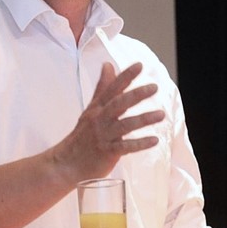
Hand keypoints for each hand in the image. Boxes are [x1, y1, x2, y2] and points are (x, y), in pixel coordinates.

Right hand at [50, 62, 164, 183]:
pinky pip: (125, 147)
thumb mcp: (92, 108)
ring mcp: (103, 136)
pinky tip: (155, 140)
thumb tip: (108, 65)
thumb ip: (103, 88)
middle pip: (118, 104)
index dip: (125, 76)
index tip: (139, 65)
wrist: (66, 162)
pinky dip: (140, 144)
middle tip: (154, 87)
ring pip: (124, 125)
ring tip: (161, 114)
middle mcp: (100, 119)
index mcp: (97, 108)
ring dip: (143, 119)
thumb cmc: (83, 134)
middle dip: (136, 94)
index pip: (112, 89)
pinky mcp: (106, 152)